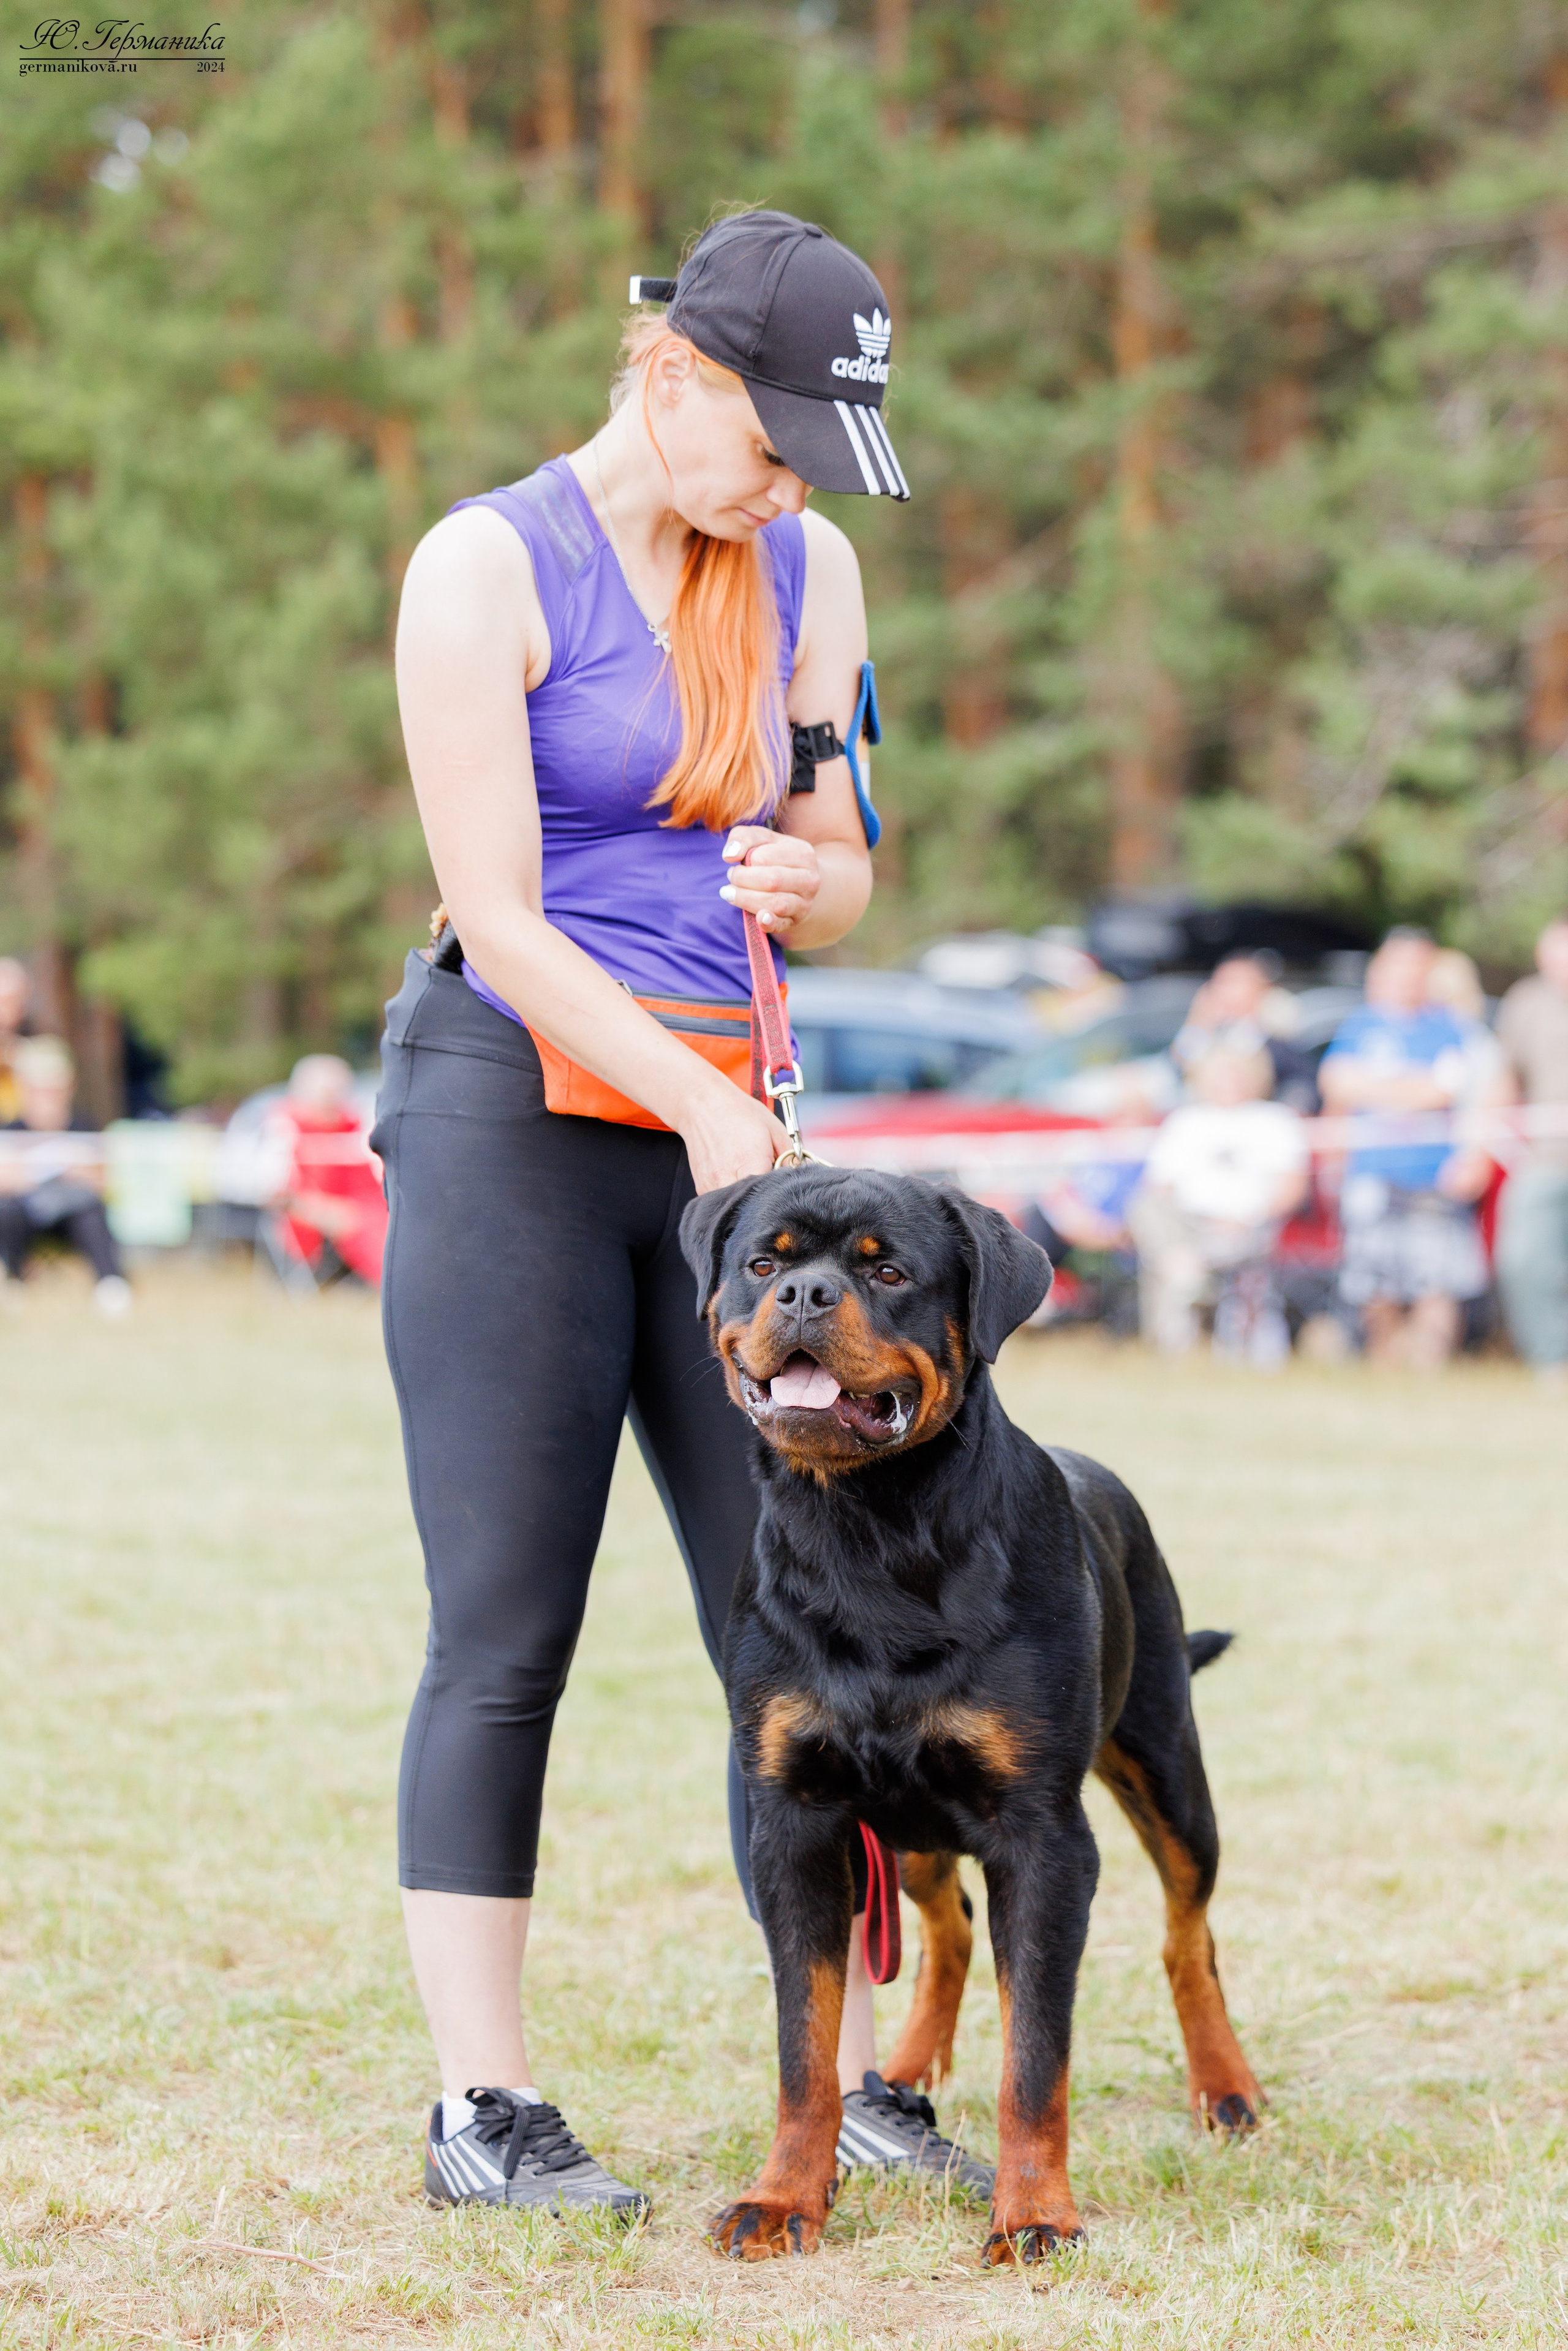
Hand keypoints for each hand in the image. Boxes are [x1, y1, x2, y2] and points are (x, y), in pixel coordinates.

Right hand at [678, 1070, 789, 1194]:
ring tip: (750, 1175)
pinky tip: (736, 1176)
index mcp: (749, 1163)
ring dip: (748, 1198)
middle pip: (754, 1205)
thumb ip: (789, 1157)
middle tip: (768, 1179)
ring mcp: (712, 1186)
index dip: (781, 1191)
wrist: (702, 1104)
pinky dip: (733, 1194)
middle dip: (765, 1197)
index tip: (783, 1183)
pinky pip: (723, 1202)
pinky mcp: (702, 1189)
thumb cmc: (738, 1112)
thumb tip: (799, 1177)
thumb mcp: (774, 1129)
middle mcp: (727, 1178)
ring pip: (737, 1207)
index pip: (771, 1195)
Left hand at [719, 826, 821, 935]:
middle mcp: (809, 879)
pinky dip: (768, 923)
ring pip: (775, 904)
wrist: (801, 883)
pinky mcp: (795, 921)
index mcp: (803, 853)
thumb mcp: (762, 839)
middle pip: (771, 881)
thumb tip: (729, 855)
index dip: (747, 859)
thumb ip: (743, 837)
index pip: (765, 857)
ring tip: (731, 893)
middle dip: (742, 879)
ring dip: (746, 899)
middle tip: (732, 877)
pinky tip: (758, 919)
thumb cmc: (776, 857)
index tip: (742, 861)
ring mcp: (804, 903)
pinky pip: (781, 925)